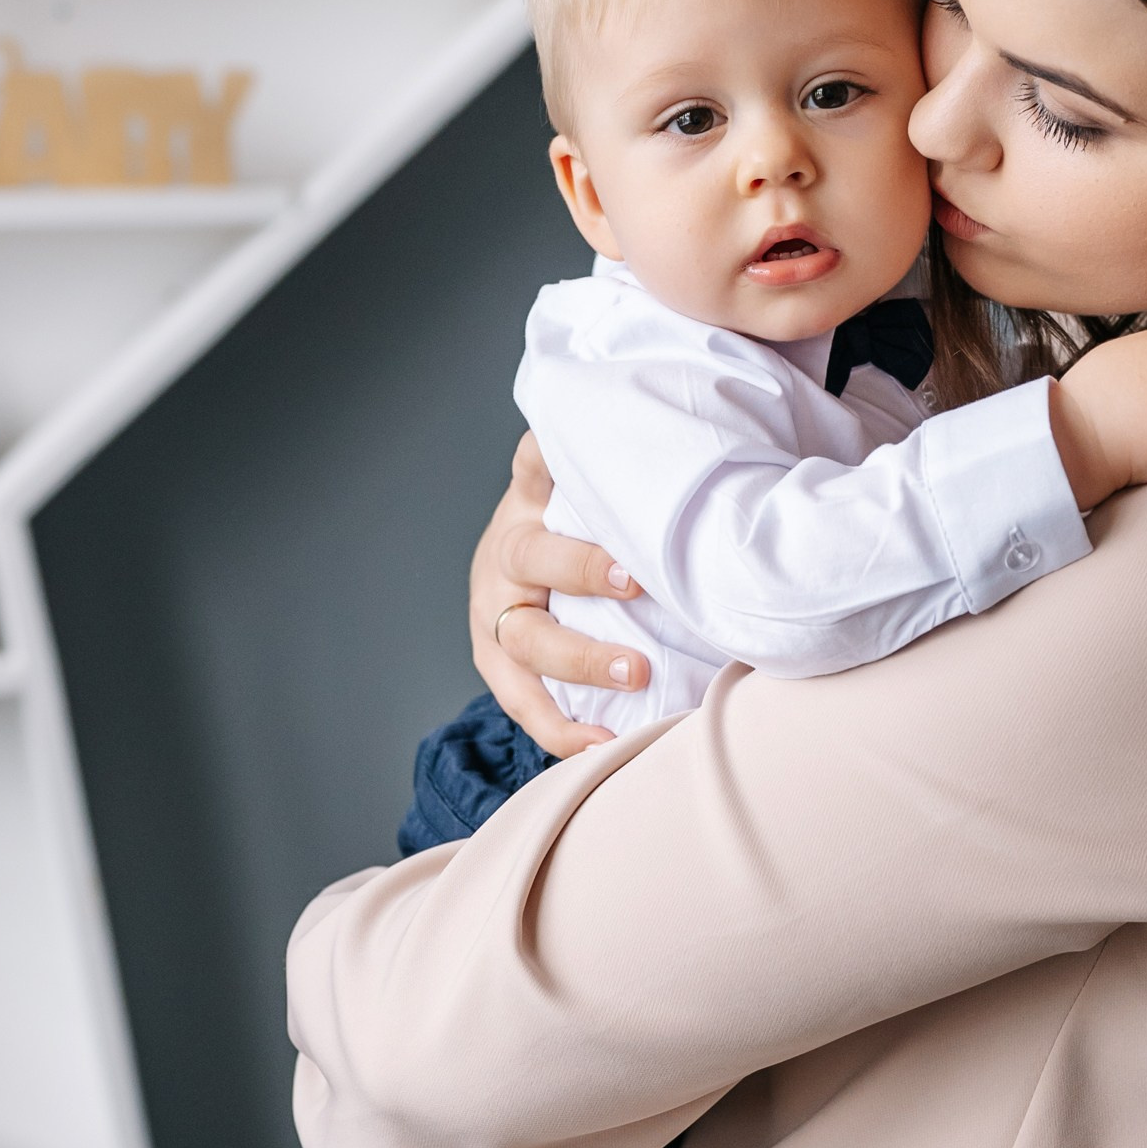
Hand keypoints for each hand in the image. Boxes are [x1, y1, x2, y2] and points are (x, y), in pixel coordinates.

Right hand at [469, 432, 650, 756]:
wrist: (523, 569)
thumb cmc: (580, 525)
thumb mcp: (587, 484)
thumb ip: (610, 458)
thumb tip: (652, 402)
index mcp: (529, 500)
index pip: (537, 466)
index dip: (559, 469)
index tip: (614, 472)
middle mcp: (504, 553)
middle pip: (531, 560)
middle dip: (583, 573)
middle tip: (639, 586)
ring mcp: (494, 615)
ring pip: (524, 644)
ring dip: (579, 665)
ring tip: (637, 678)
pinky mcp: (498, 665)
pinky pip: (525, 703)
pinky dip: (563, 728)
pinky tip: (604, 744)